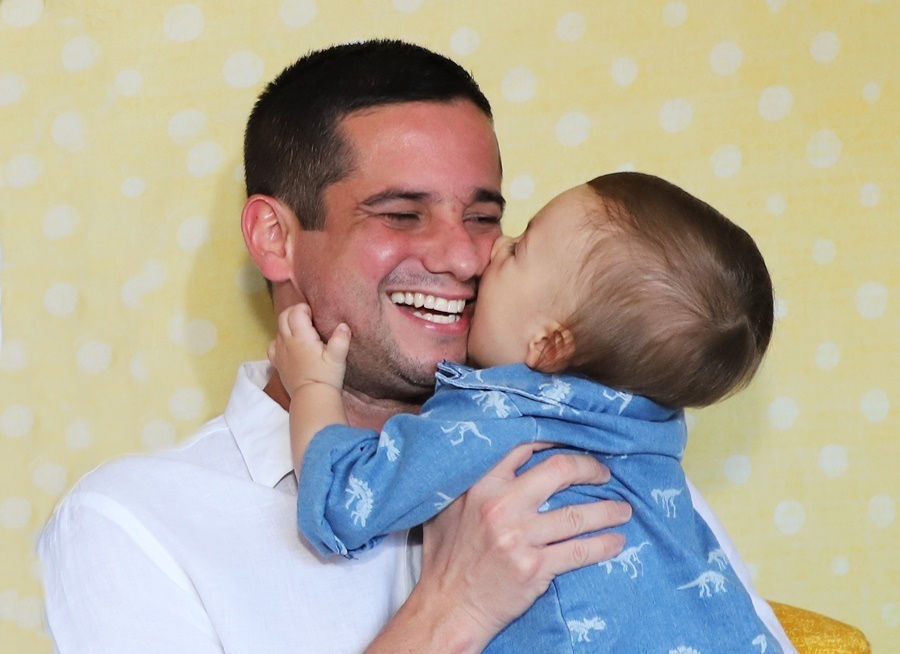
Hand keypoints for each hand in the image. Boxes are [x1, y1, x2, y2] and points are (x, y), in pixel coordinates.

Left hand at [267, 303, 350, 397]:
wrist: (312, 398)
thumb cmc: (326, 376)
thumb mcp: (338, 358)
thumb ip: (341, 340)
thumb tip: (343, 325)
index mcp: (301, 337)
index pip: (296, 312)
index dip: (304, 309)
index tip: (314, 315)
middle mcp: (287, 341)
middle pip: (283, 316)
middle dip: (294, 312)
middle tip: (307, 318)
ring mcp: (279, 352)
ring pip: (278, 329)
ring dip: (287, 325)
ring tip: (300, 331)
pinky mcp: (277, 363)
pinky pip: (272, 345)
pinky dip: (279, 341)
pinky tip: (288, 345)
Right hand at [416, 443, 630, 647]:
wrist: (448, 606)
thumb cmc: (446, 558)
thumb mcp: (448, 508)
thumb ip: (472, 483)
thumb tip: (495, 462)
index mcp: (482, 486)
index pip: (524, 448)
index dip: (555, 443)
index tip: (574, 445)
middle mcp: (503, 507)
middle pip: (559, 471)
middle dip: (589, 468)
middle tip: (604, 474)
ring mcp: (520, 538)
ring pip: (577, 515)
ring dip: (607, 510)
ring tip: (623, 510)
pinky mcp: (534, 568)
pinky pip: (579, 551)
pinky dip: (603, 545)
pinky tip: (616, 542)